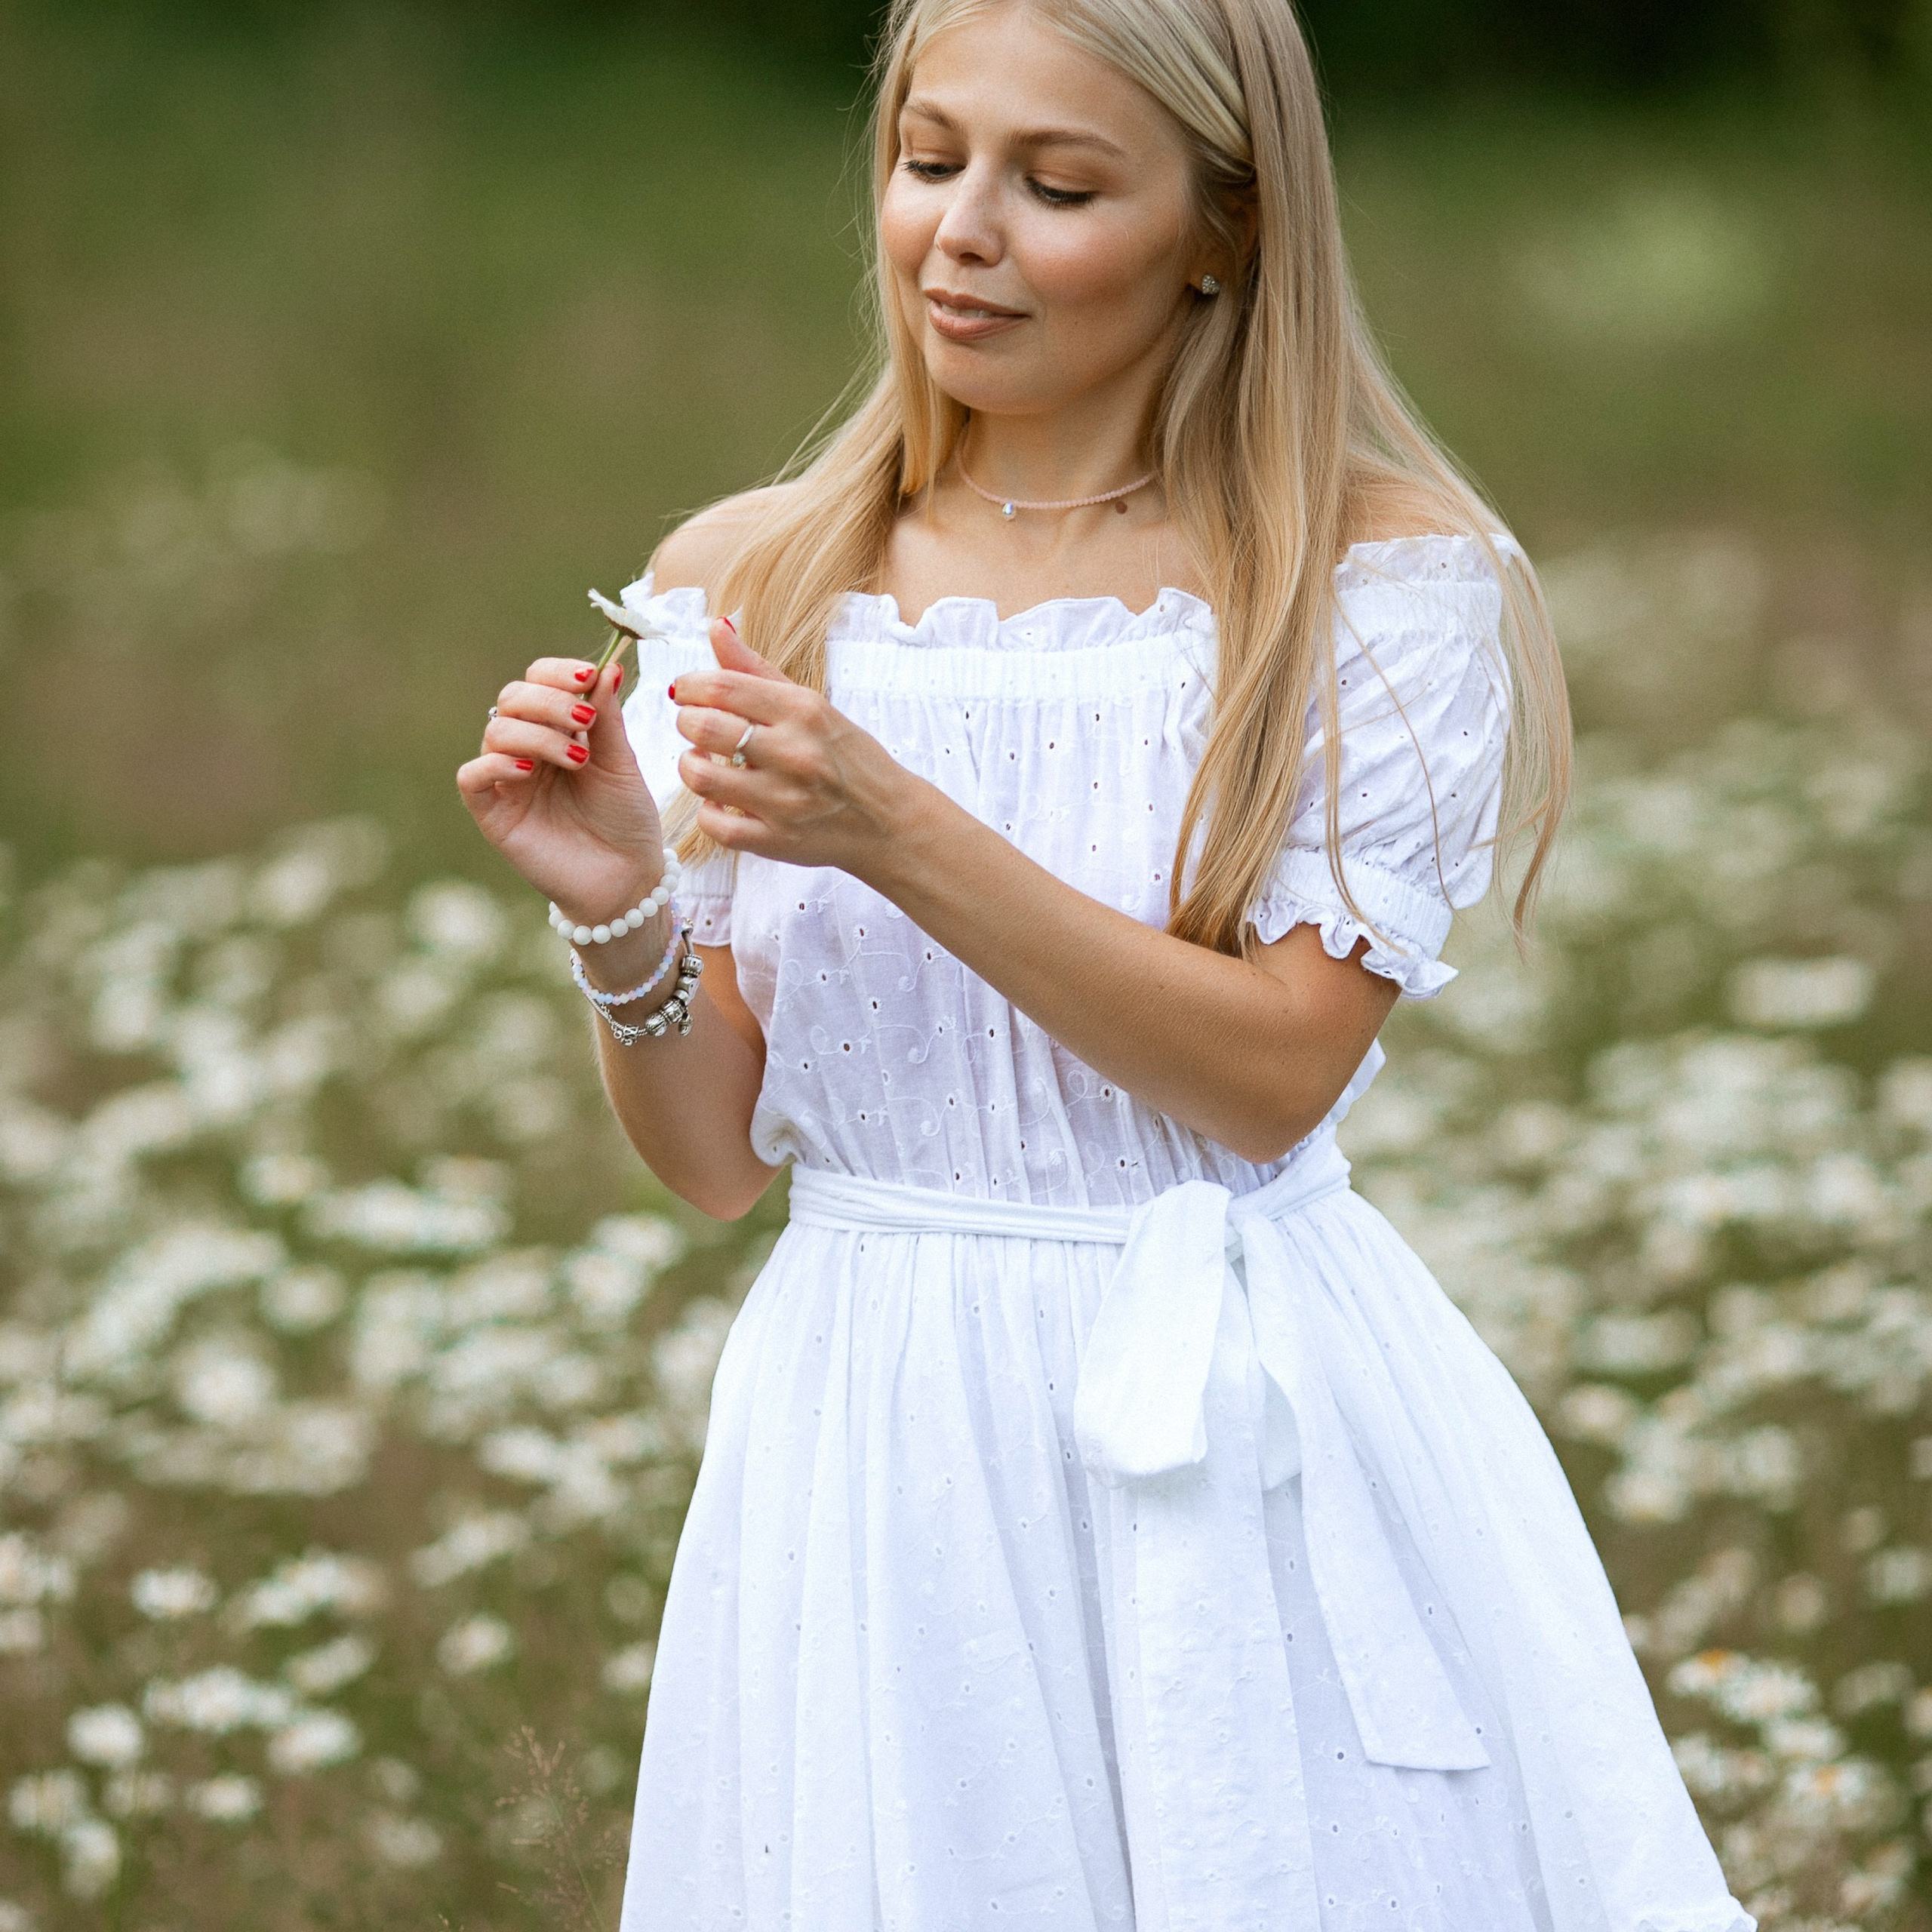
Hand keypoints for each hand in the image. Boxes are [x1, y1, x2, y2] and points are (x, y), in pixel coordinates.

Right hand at [456, 655, 662, 919]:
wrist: (627, 879)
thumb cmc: (625, 820)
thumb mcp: (621, 763)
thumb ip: (608, 718)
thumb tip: (608, 666)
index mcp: (557, 730)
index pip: (537, 680)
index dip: (557, 673)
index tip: (588, 676)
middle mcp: (527, 749)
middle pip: (512, 698)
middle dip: (549, 701)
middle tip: (585, 722)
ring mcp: (507, 780)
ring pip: (496, 731)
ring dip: (538, 734)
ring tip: (577, 759)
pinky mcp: (493, 814)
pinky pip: (472, 776)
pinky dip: (497, 764)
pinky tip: (530, 772)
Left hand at [670, 618, 924, 877]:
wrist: (890, 822)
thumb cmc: (847, 759)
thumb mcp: (812, 706)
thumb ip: (757, 670)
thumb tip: (717, 627)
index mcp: (802, 711)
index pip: (723, 686)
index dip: (690, 686)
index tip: (686, 692)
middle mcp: (794, 753)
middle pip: (703, 726)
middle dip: (687, 722)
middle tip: (696, 726)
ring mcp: (784, 800)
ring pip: (701, 777)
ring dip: (690, 766)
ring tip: (702, 762)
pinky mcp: (775, 840)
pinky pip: (714, 825)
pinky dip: (708, 811)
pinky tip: (721, 801)